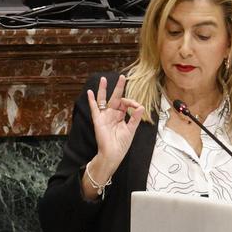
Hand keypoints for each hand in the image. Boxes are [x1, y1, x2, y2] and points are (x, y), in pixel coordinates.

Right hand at [82, 75, 144, 197]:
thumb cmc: (121, 145)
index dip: (132, 102)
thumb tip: (141, 106)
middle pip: (115, 97)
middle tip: (122, 77)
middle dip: (119, 87)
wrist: (112, 155)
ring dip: (103, 90)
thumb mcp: (131, 130)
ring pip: (103, 100)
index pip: (125, 104)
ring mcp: (104, 116)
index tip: (136, 106)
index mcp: (120, 116)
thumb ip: (134, 118)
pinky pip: (94, 109)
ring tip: (104, 79)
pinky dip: (92, 100)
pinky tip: (90, 92)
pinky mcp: (98, 120)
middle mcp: (112, 114)